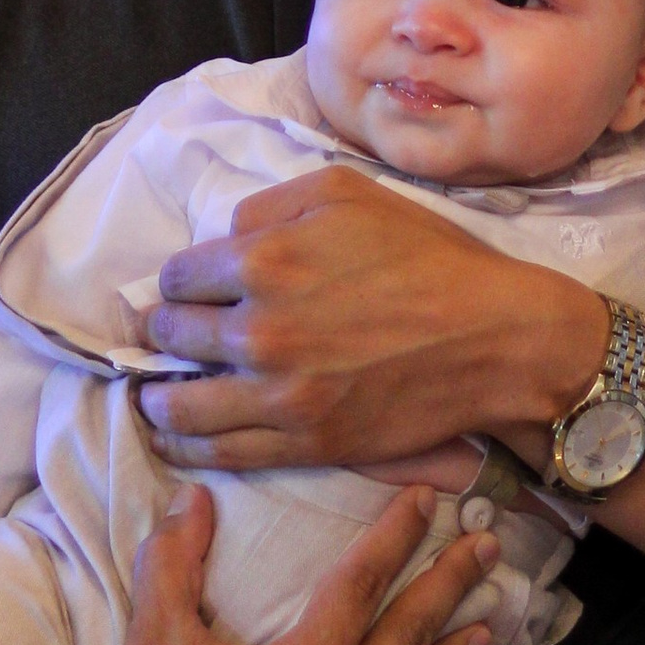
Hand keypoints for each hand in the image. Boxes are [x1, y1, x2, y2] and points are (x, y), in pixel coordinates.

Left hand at [139, 166, 602, 472]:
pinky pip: (221, 452)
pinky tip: (173, 441)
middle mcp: (259, 330)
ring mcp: (279, 394)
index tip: (188, 289)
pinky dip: (185, 448)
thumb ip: (270, 204)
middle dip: (164, 333)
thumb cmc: (425, 255)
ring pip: (181, 405)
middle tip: (167, 337)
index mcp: (265, 259)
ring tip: (154, 397)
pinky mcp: (305, 442)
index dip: (181, 281)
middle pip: (172, 337)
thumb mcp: (346, 192)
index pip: (179, 276)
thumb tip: (225, 237)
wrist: (490, 336)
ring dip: (159, 399)